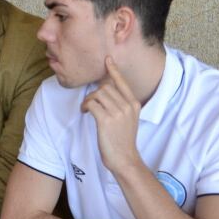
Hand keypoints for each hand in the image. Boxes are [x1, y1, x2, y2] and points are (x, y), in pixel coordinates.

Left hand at [81, 57, 141, 174]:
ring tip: (87, 109)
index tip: (107, 59)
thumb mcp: (128, 119)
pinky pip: (91, 104)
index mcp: (134, 104)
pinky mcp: (106, 120)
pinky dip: (85, 106)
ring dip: (88, 100)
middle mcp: (127, 106)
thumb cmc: (123, 140)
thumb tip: (105, 92)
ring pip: (97, 94)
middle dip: (94, 93)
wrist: (124, 158)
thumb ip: (121, 105)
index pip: (122, 82)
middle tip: (89, 104)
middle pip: (105, 87)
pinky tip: (85, 112)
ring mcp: (118, 113)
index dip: (114, 70)